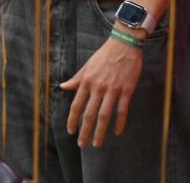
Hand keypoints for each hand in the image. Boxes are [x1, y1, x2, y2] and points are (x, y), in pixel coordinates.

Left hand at [59, 30, 143, 146]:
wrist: (123, 44)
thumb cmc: (104, 55)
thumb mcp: (87, 66)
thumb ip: (76, 79)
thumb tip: (62, 87)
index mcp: (86, 81)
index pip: (76, 105)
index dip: (72, 120)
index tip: (71, 132)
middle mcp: (97, 87)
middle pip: (89, 114)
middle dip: (85, 131)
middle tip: (83, 144)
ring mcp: (112, 90)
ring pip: (104, 115)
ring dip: (100, 131)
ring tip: (97, 143)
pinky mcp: (126, 90)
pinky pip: (122, 110)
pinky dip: (119, 122)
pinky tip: (117, 132)